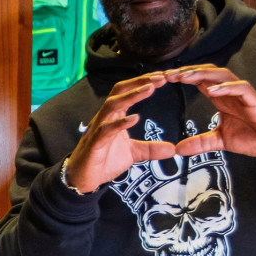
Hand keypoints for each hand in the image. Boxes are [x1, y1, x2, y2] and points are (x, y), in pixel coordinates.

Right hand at [67, 73, 176, 192]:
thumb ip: (150, 149)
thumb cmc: (103, 161)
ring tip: (149, 89)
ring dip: (131, 95)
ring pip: (112, 105)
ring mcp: (98, 128)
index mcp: (114, 116)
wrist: (83, 178)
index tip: (163, 77)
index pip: (127, 92)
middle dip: (139, 82)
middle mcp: (105, 117)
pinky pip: (106, 129)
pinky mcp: (95, 143)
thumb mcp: (133, 154)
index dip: (144, 83)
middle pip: (120, 91)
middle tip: (160, 77)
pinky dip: (120, 122)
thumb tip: (172, 149)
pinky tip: (134, 118)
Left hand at [165, 65, 255, 156]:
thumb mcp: (221, 140)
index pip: (197, 80)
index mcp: (220, 96)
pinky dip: (226, 87)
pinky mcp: (255, 100)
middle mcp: (229, 91)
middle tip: (166, 75)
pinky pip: (240, 88)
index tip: (161, 80)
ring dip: (202, 74)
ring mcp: (242, 93)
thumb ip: (200, 142)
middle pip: (205, 73)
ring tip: (185, 76)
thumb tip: (178, 149)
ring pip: (221, 75)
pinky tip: (211, 90)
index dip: (180, 78)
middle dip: (186, 72)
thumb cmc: (254, 135)